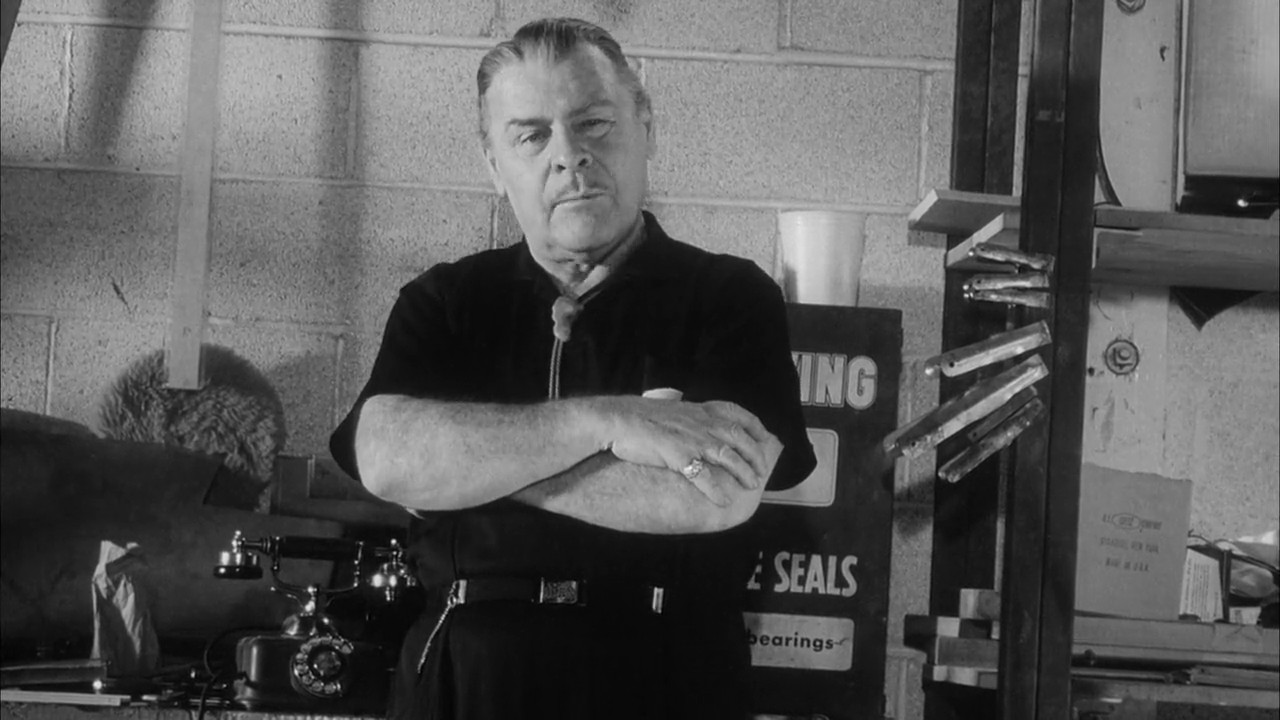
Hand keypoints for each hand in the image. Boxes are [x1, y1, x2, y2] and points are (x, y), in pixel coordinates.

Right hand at [594, 397, 780, 501]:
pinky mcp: (679, 456)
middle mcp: (701, 423)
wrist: (618, 420)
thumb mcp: (672, 409)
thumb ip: (689, 417)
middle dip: (755, 455)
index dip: (755, 427)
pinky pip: (704, 476)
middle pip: (739, 438)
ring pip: (728, 457)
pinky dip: (717, 489)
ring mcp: (692, 439)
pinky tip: (724, 500)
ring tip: (752, 485)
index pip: (738, 414)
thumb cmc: (640, 416)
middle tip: (762, 470)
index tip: (765, 437)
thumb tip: (696, 423)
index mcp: (700, 411)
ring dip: (743, 472)